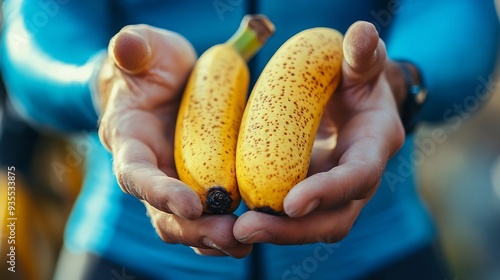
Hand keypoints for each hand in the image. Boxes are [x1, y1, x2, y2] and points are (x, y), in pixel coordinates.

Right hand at [97, 25, 250, 257]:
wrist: (164, 81)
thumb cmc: (153, 64)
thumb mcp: (146, 48)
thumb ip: (136, 47)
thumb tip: (128, 45)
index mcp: (129, 141)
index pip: (135, 175)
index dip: (159, 193)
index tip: (191, 206)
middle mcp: (149, 170)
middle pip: (162, 215)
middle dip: (194, 229)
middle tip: (231, 237)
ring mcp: (173, 183)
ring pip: (187, 225)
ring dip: (214, 239)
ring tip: (247, 241)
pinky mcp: (197, 186)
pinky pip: (209, 216)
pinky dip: (227, 228)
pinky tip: (255, 229)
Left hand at [233, 21, 405, 243]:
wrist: (356, 100)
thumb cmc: (358, 79)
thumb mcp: (362, 65)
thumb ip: (362, 55)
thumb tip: (362, 33)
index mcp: (374, 146)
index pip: (358, 178)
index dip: (328, 192)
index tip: (291, 204)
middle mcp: (358, 178)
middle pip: (334, 219)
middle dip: (293, 230)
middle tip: (246, 229)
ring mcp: (334, 190)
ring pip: (312, 226)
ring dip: (276, 233)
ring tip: (236, 230)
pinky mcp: (312, 192)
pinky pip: (293, 216)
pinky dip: (269, 221)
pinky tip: (236, 219)